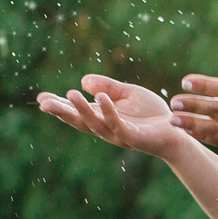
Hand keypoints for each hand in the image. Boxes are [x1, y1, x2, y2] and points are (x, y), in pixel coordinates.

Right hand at [36, 75, 186, 159]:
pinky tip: (101, 98)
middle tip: (43, 103)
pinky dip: (108, 111)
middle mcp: (106, 128)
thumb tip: (84, 81)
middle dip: (61, 112)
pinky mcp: (133, 138)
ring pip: (95, 123)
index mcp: (102, 117)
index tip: (40, 99)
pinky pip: (118, 125)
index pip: (76, 112)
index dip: (59, 106)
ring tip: (70, 94)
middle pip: (78, 121)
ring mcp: (118, 134)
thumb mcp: (128, 94)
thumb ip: (108, 86)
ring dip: (81, 109)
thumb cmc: (152, 114)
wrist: (177, 131)